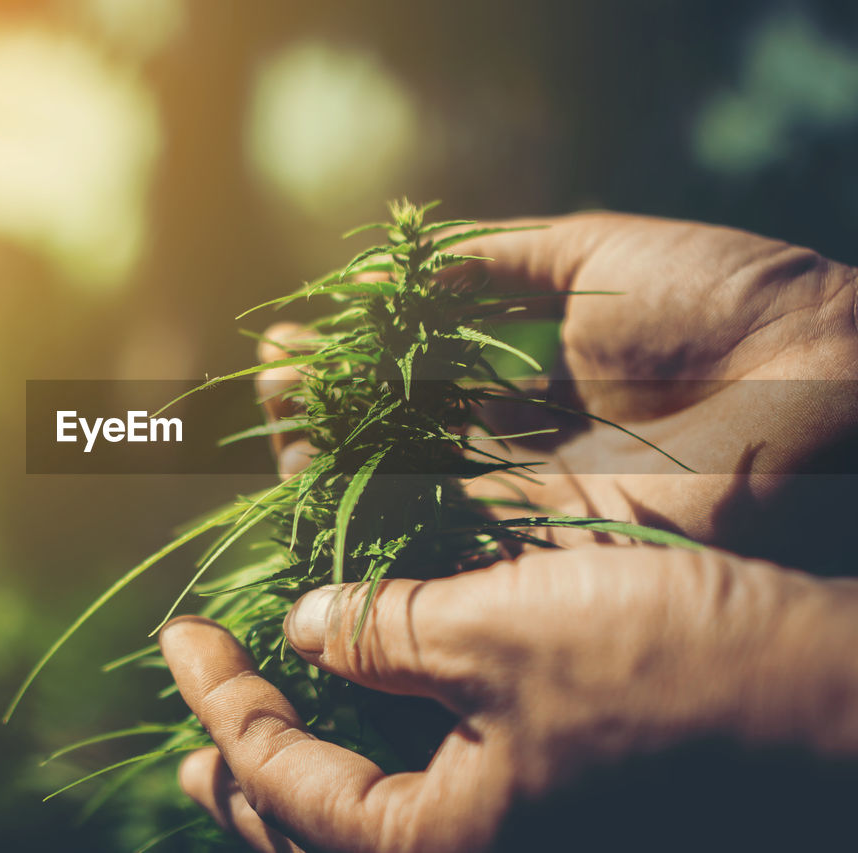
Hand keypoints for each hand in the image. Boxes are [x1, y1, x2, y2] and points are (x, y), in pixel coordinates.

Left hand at [161, 545, 857, 851]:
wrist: (838, 705)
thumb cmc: (669, 671)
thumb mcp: (498, 631)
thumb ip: (382, 632)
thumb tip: (304, 630)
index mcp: (435, 849)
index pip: (279, 778)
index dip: (218, 701)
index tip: (177, 635)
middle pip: (314, 829)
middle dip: (245, 771)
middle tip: (192, 738)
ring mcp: (520, 838)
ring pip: (375, 818)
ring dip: (308, 770)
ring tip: (257, 737)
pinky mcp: (560, 806)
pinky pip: (437, 793)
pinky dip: (385, 751)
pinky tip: (374, 709)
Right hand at [259, 213, 857, 566]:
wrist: (821, 377)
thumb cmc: (724, 302)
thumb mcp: (594, 255)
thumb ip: (494, 263)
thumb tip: (397, 266)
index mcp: (541, 389)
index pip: (422, 388)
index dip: (356, 366)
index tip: (296, 334)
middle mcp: (528, 459)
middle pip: (403, 449)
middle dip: (327, 415)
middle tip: (267, 377)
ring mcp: (533, 513)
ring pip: (409, 499)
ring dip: (332, 459)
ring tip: (269, 404)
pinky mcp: (546, 556)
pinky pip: (442, 541)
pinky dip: (376, 513)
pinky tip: (315, 469)